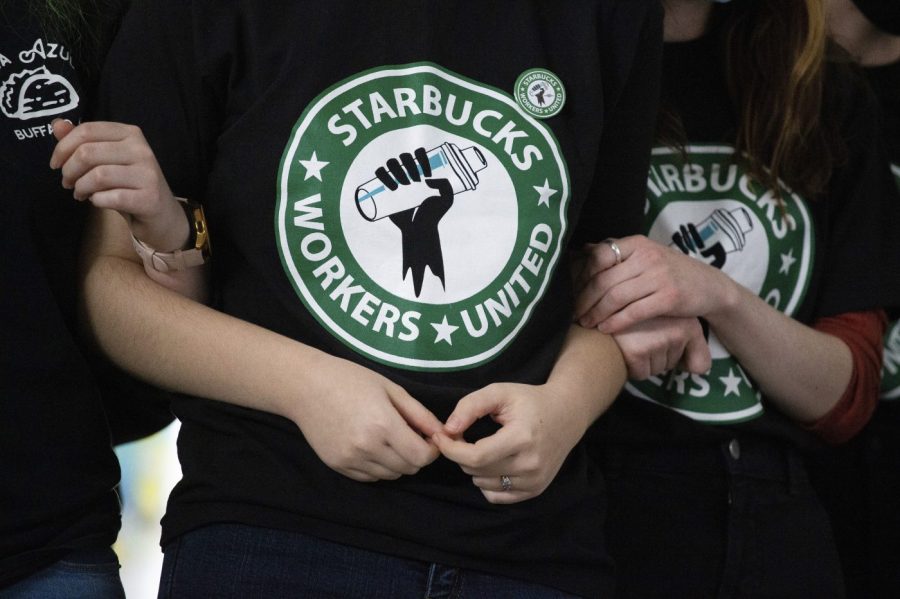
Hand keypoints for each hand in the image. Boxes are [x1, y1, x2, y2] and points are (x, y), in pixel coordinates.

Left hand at [49, 120, 188, 251]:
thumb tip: (57, 124)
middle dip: (69, 170)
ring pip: (97, 176)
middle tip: (68, 183)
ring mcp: (148, 174)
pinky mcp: (149, 198)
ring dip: (81, 187)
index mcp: (131, 134)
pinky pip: (110, 197)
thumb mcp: (106, 159)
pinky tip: (98, 202)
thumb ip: (82, 141)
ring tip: (80, 194)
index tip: (56, 164)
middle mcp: (142, 150)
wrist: (161, 214)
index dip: (63, 148)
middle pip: (87, 153)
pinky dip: (97, 201)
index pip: (87, 131)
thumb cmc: (130, 184)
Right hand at [291, 356, 441, 481]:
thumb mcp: (391, 389)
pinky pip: (370, 477)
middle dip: (416, 455)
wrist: (306, 386)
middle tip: (410, 436)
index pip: (421, 456)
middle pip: (408, 468)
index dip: (431, 450)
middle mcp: (367, 447)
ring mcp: (350, 459)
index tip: (428, 438)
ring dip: (398, 462)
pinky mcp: (338, 466)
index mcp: (383, 425)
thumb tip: (443, 433)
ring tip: (389, 439)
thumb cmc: (350, 379)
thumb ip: (419, 414)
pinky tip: (372, 446)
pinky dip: (378, 467)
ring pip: (390, 476)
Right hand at [381, 147, 454, 296]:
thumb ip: (446, 186)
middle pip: (404, 157)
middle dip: (410, 165)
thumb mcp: (447, 199)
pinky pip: (380, 174)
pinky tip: (393, 187)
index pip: (419, 154)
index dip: (422, 157)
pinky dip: (383, 175)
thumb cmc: (433, 214)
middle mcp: (408, 172)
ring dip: (396, 169)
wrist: (419, 229)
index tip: (428, 174)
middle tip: (417, 181)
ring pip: (391, 163)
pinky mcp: (385, 189)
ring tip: (404, 185)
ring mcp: (396, 179)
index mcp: (422, 171)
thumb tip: (427, 180)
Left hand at [433, 382, 585, 503]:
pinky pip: (496, 496)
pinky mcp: (535, 490)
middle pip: (476, 470)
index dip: (451, 449)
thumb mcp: (499, 392)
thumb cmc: (530, 401)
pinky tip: (494, 462)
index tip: (441, 436)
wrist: (567, 414)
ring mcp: (534, 481)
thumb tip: (448, 429)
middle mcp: (531, 464)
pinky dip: (487, 482)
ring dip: (474, 467)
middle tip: (462, 436)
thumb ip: (470, 406)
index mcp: (522, 438)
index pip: (476, 456)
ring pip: (482, 484)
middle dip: (460, 454)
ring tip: (483, 446)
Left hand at [574, 235, 736, 333]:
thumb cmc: (671, 273)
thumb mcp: (646, 256)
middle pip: (604, 279)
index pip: (599, 256)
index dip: (580, 276)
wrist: (710, 287)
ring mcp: (659, 276)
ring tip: (586, 323)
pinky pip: (634, 312)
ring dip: (596, 313)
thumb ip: (618, 255)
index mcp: (637, 244)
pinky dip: (616, 322)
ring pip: (616, 297)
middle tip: (573, 314)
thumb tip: (582, 251)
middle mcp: (647, 257)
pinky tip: (606, 329)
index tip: (570, 292)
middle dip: (584, 300)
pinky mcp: (669, 297)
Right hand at [611, 316, 710, 379]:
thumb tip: (700, 370)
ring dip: (645, 362)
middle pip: (673, 365)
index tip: (671, 351)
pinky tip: (625, 348)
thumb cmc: (635, 319)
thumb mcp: (669, 322)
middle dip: (659, 358)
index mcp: (688, 321)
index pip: (700, 364)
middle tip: (643, 337)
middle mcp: (677, 328)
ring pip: (657, 369)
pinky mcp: (637, 350)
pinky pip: (642, 373)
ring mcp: (657, 339)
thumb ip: (694, 348)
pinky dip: (632, 367)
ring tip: (631, 340)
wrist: (600, 310)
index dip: (683, 364)